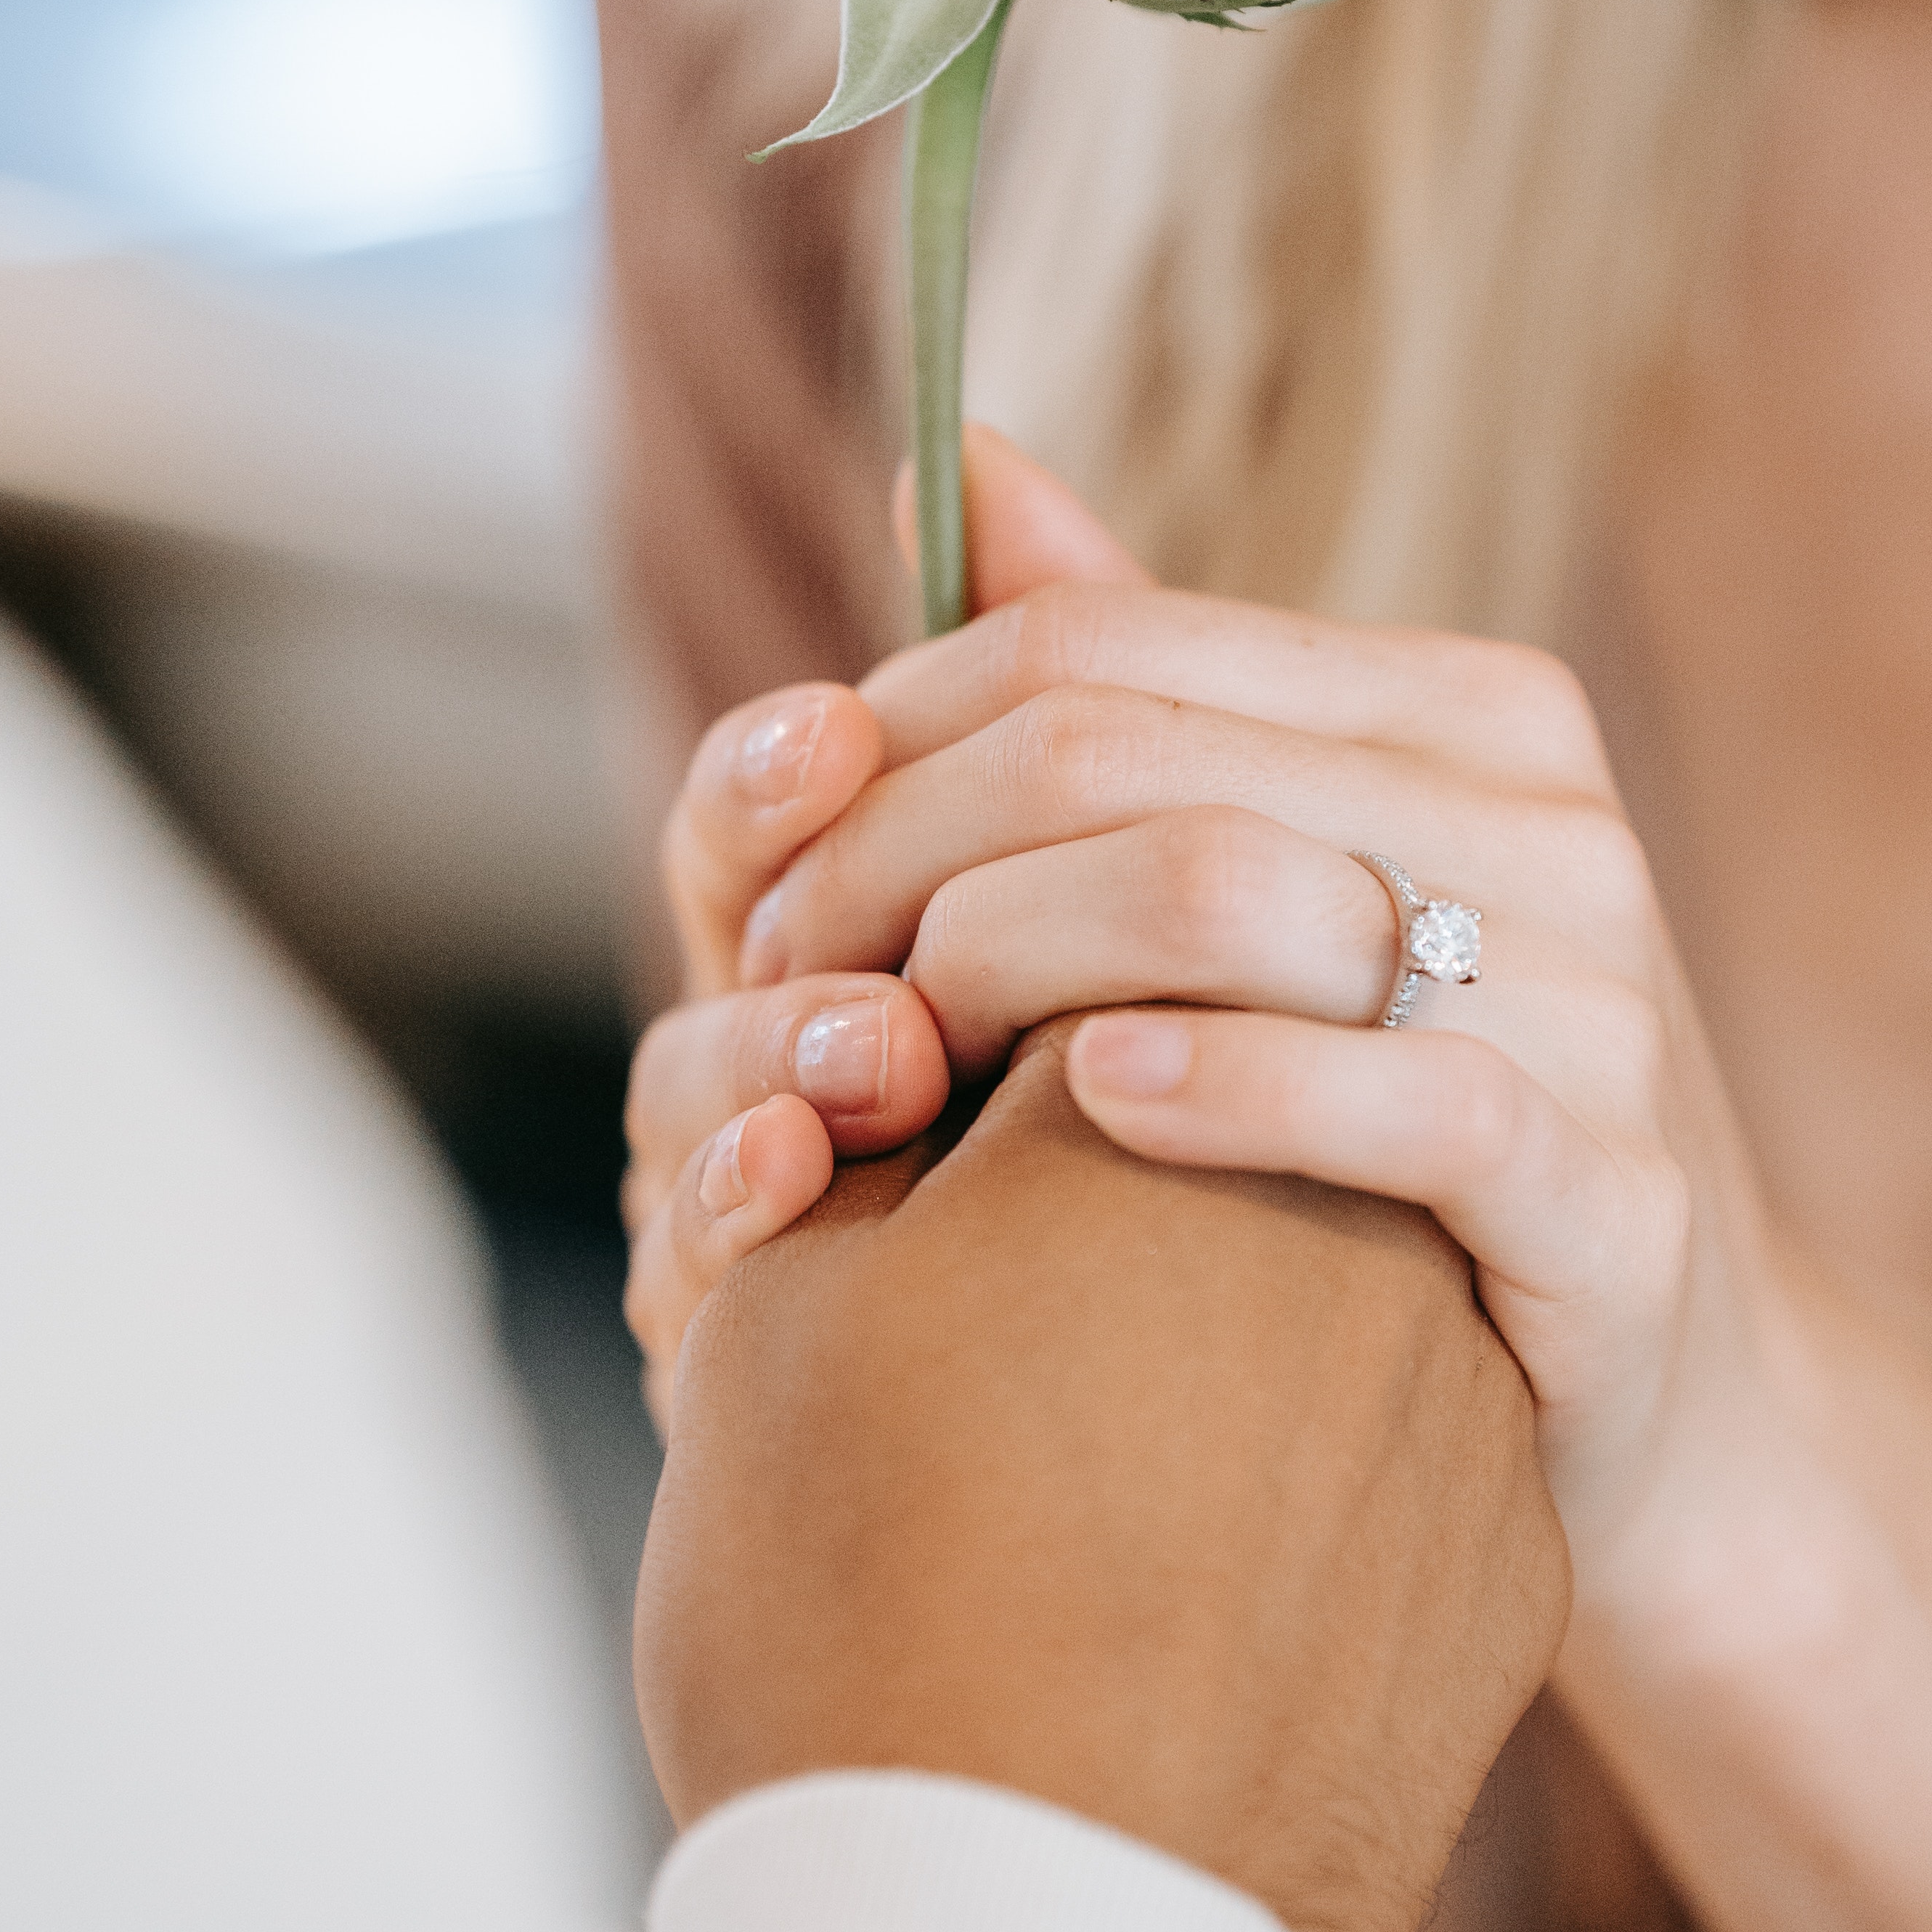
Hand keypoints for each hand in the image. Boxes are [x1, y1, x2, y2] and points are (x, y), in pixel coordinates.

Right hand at [620, 443, 1148, 1411]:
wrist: (1244, 1478)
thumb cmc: (1203, 1153)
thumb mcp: (1170, 912)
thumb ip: (1088, 698)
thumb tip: (986, 453)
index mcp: (871, 945)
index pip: (762, 821)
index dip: (776, 770)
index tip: (834, 727)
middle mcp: (792, 1071)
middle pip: (707, 952)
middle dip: (772, 900)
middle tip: (847, 885)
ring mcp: (770, 1228)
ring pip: (687, 1110)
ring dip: (756, 1061)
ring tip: (863, 1058)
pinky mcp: (777, 1388)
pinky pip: (710, 1295)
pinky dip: (738, 1226)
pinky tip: (796, 1194)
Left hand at [651, 435, 1931, 1931]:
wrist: (1670, 1424)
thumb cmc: (1409, 1149)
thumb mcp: (1283, 899)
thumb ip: (1135, 692)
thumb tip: (956, 463)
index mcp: (1465, 712)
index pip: (1093, 643)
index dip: (886, 746)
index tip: (773, 889)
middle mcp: (1547, 821)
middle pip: (1125, 755)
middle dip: (900, 861)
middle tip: (782, 995)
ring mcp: (1604, 999)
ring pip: (1239, 891)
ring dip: (1003, 964)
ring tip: (884, 1063)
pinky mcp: (1619, 1195)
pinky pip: (1411, 1097)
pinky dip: (1228, 1087)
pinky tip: (1096, 1108)